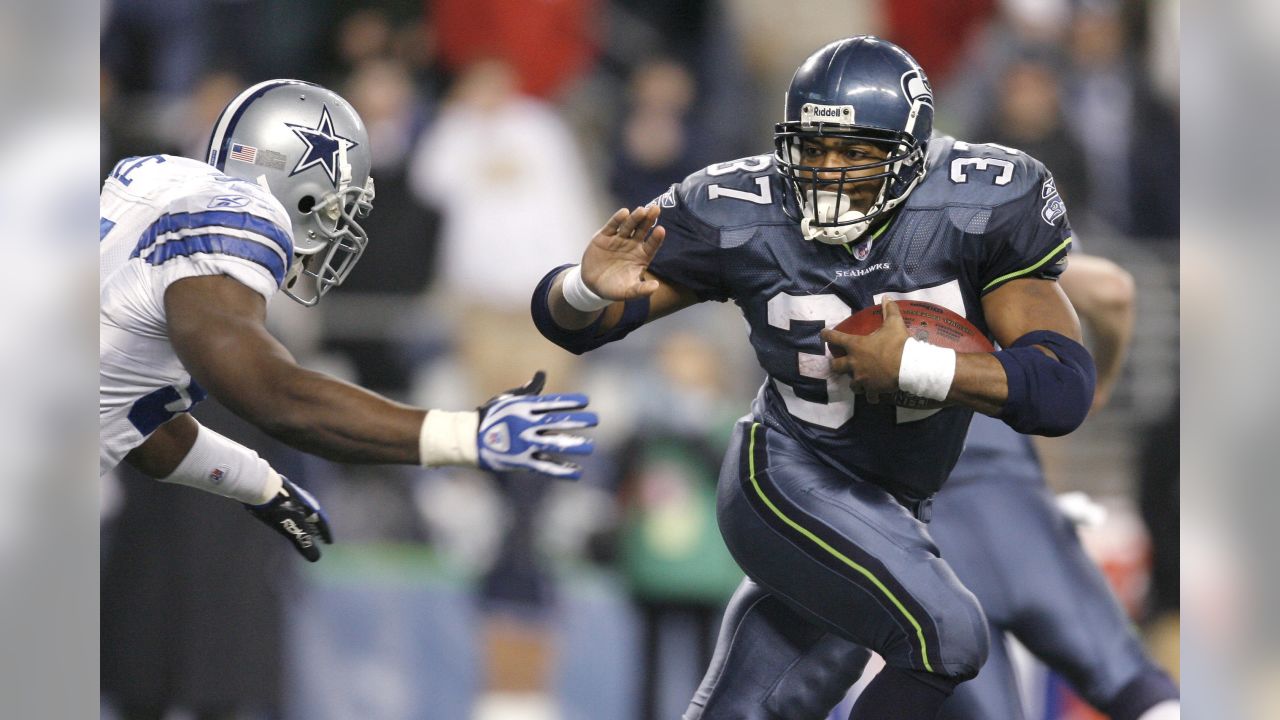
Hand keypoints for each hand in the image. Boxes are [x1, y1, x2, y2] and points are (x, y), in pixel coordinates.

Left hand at [244, 476, 332, 561]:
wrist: (263, 489)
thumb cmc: (280, 510)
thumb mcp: (293, 529)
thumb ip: (304, 543)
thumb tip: (316, 558)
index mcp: (312, 509)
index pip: (323, 523)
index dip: (326, 534)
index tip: (329, 543)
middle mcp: (306, 502)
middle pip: (315, 518)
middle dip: (317, 529)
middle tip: (319, 539)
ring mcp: (295, 498)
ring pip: (305, 513)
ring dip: (307, 524)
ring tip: (306, 531)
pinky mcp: (284, 497)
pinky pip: (295, 510)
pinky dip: (298, 519)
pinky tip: (290, 521)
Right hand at [476, 371, 597, 478]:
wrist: (469, 439)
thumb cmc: (490, 415)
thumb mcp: (509, 399)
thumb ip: (529, 390)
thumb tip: (541, 374)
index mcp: (525, 407)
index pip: (553, 402)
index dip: (570, 401)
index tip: (586, 401)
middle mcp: (527, 424)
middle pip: (558, 422)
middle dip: (578, 421)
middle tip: (596, 420)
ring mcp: (525, 443)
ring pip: (555, 444)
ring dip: (574, 445)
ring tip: (591, 447)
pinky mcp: (522, 461)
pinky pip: (546, 466)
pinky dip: (562, 470)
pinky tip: (577, 472)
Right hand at [579, 205, 666, 300]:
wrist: (591, 285)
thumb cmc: (614, 288)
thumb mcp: (628, 292)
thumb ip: (641, 290)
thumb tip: (656, 287)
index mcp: (641, 256)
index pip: (652, 245)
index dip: (656, 238)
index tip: (661, 230)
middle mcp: (632, 245)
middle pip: (642, 230)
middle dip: (648, 220)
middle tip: (655, 209)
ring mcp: (619, 239)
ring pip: (629, 226)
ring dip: (635, 217)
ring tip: (641, 210)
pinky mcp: (604, 236)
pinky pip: (612, 226)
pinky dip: (617, 219)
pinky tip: (624, 213)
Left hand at [820, 297, 908, 402]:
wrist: (909, 366)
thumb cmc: (898, 344)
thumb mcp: (894, 324)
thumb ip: (889, 310)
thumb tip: (887, 297)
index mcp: (856, 346)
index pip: (836, 338)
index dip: (827, 335)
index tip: (822, 334)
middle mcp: (854, 363)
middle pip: (836, 366)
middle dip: (836, 364)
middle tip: (838, 363)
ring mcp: (862, 378)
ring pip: (851, 384)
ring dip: (854, 382)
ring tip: (858, 381)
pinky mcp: (871, 389)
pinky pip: (869, 396)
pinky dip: (871, 396)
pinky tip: (874, 396)